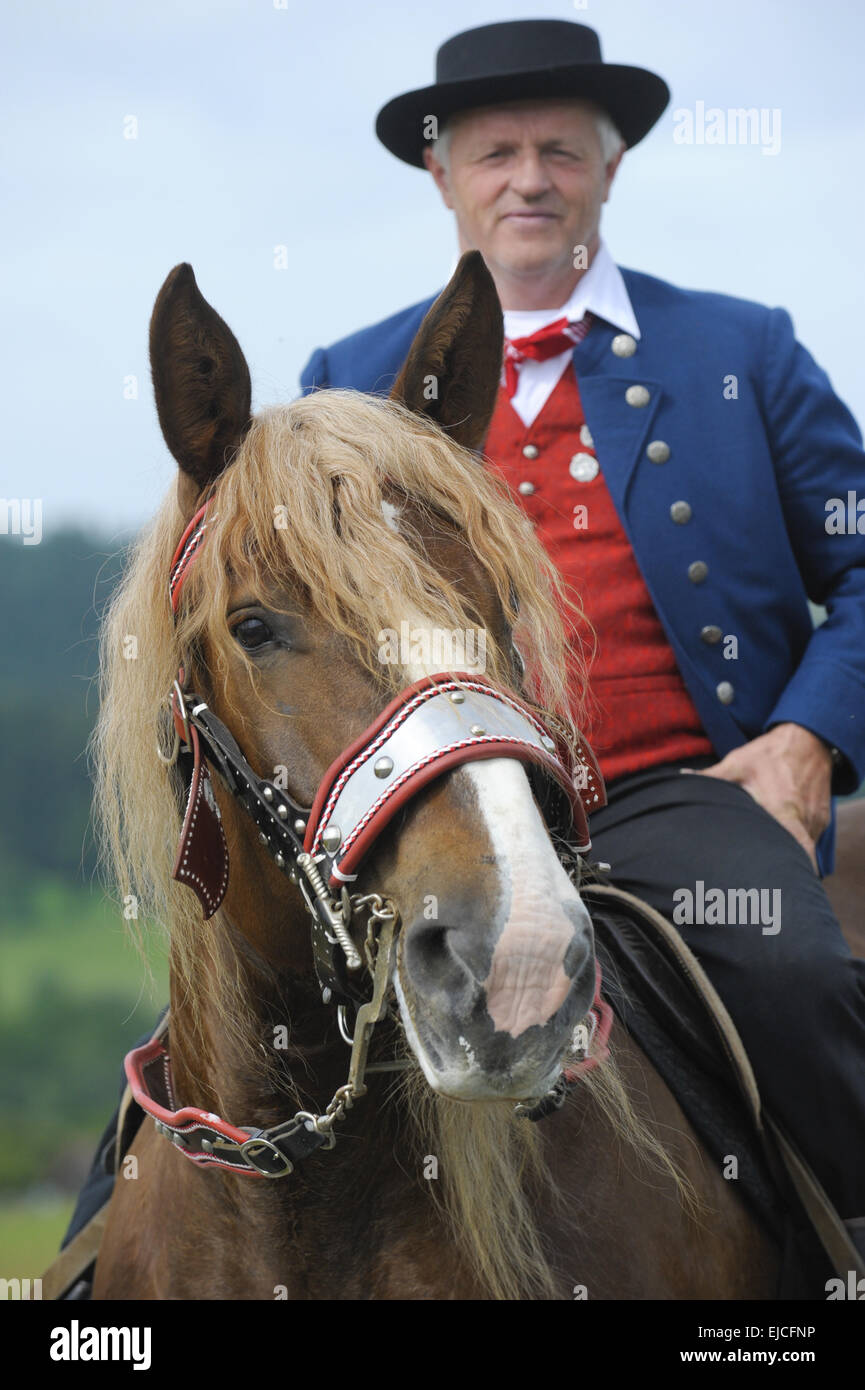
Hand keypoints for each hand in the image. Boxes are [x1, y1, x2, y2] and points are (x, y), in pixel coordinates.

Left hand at [695, 723, 831, 870]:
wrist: (809, 739)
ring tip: (765, 857)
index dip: (784, 872)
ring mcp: (816, 822)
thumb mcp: (738, 763)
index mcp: (782, 811)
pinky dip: (796, 843)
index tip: (765, 880)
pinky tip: (778, 839)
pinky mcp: (822, 820)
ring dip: (787, 855)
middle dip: (780, 869)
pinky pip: (810, 839)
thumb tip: (682, 779)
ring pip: (804, 851)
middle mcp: (804, 821)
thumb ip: (711, 776)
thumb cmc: (770, 753)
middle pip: (798, 860)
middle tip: (757, 873)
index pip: (794, 853)